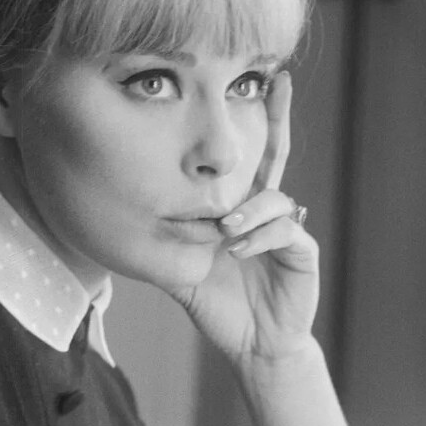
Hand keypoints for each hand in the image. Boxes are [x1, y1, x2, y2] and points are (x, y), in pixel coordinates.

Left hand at [167, 73, 319, 364]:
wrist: (250, 345)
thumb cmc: (217, 303)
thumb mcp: (183, 265)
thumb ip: (166, 239)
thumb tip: (123, 217)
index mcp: (241, 208)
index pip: (246, 158)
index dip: (252, 121)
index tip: (254, 80)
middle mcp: (267, 211)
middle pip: (276, 154)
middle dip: (278, 116)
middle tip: (277, 81)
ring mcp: (288, 229)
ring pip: (275, 198)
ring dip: (247, 210)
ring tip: (224, 230)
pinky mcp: (302, 253)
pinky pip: (286, 231)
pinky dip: (260, 236)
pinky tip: (238, 248)